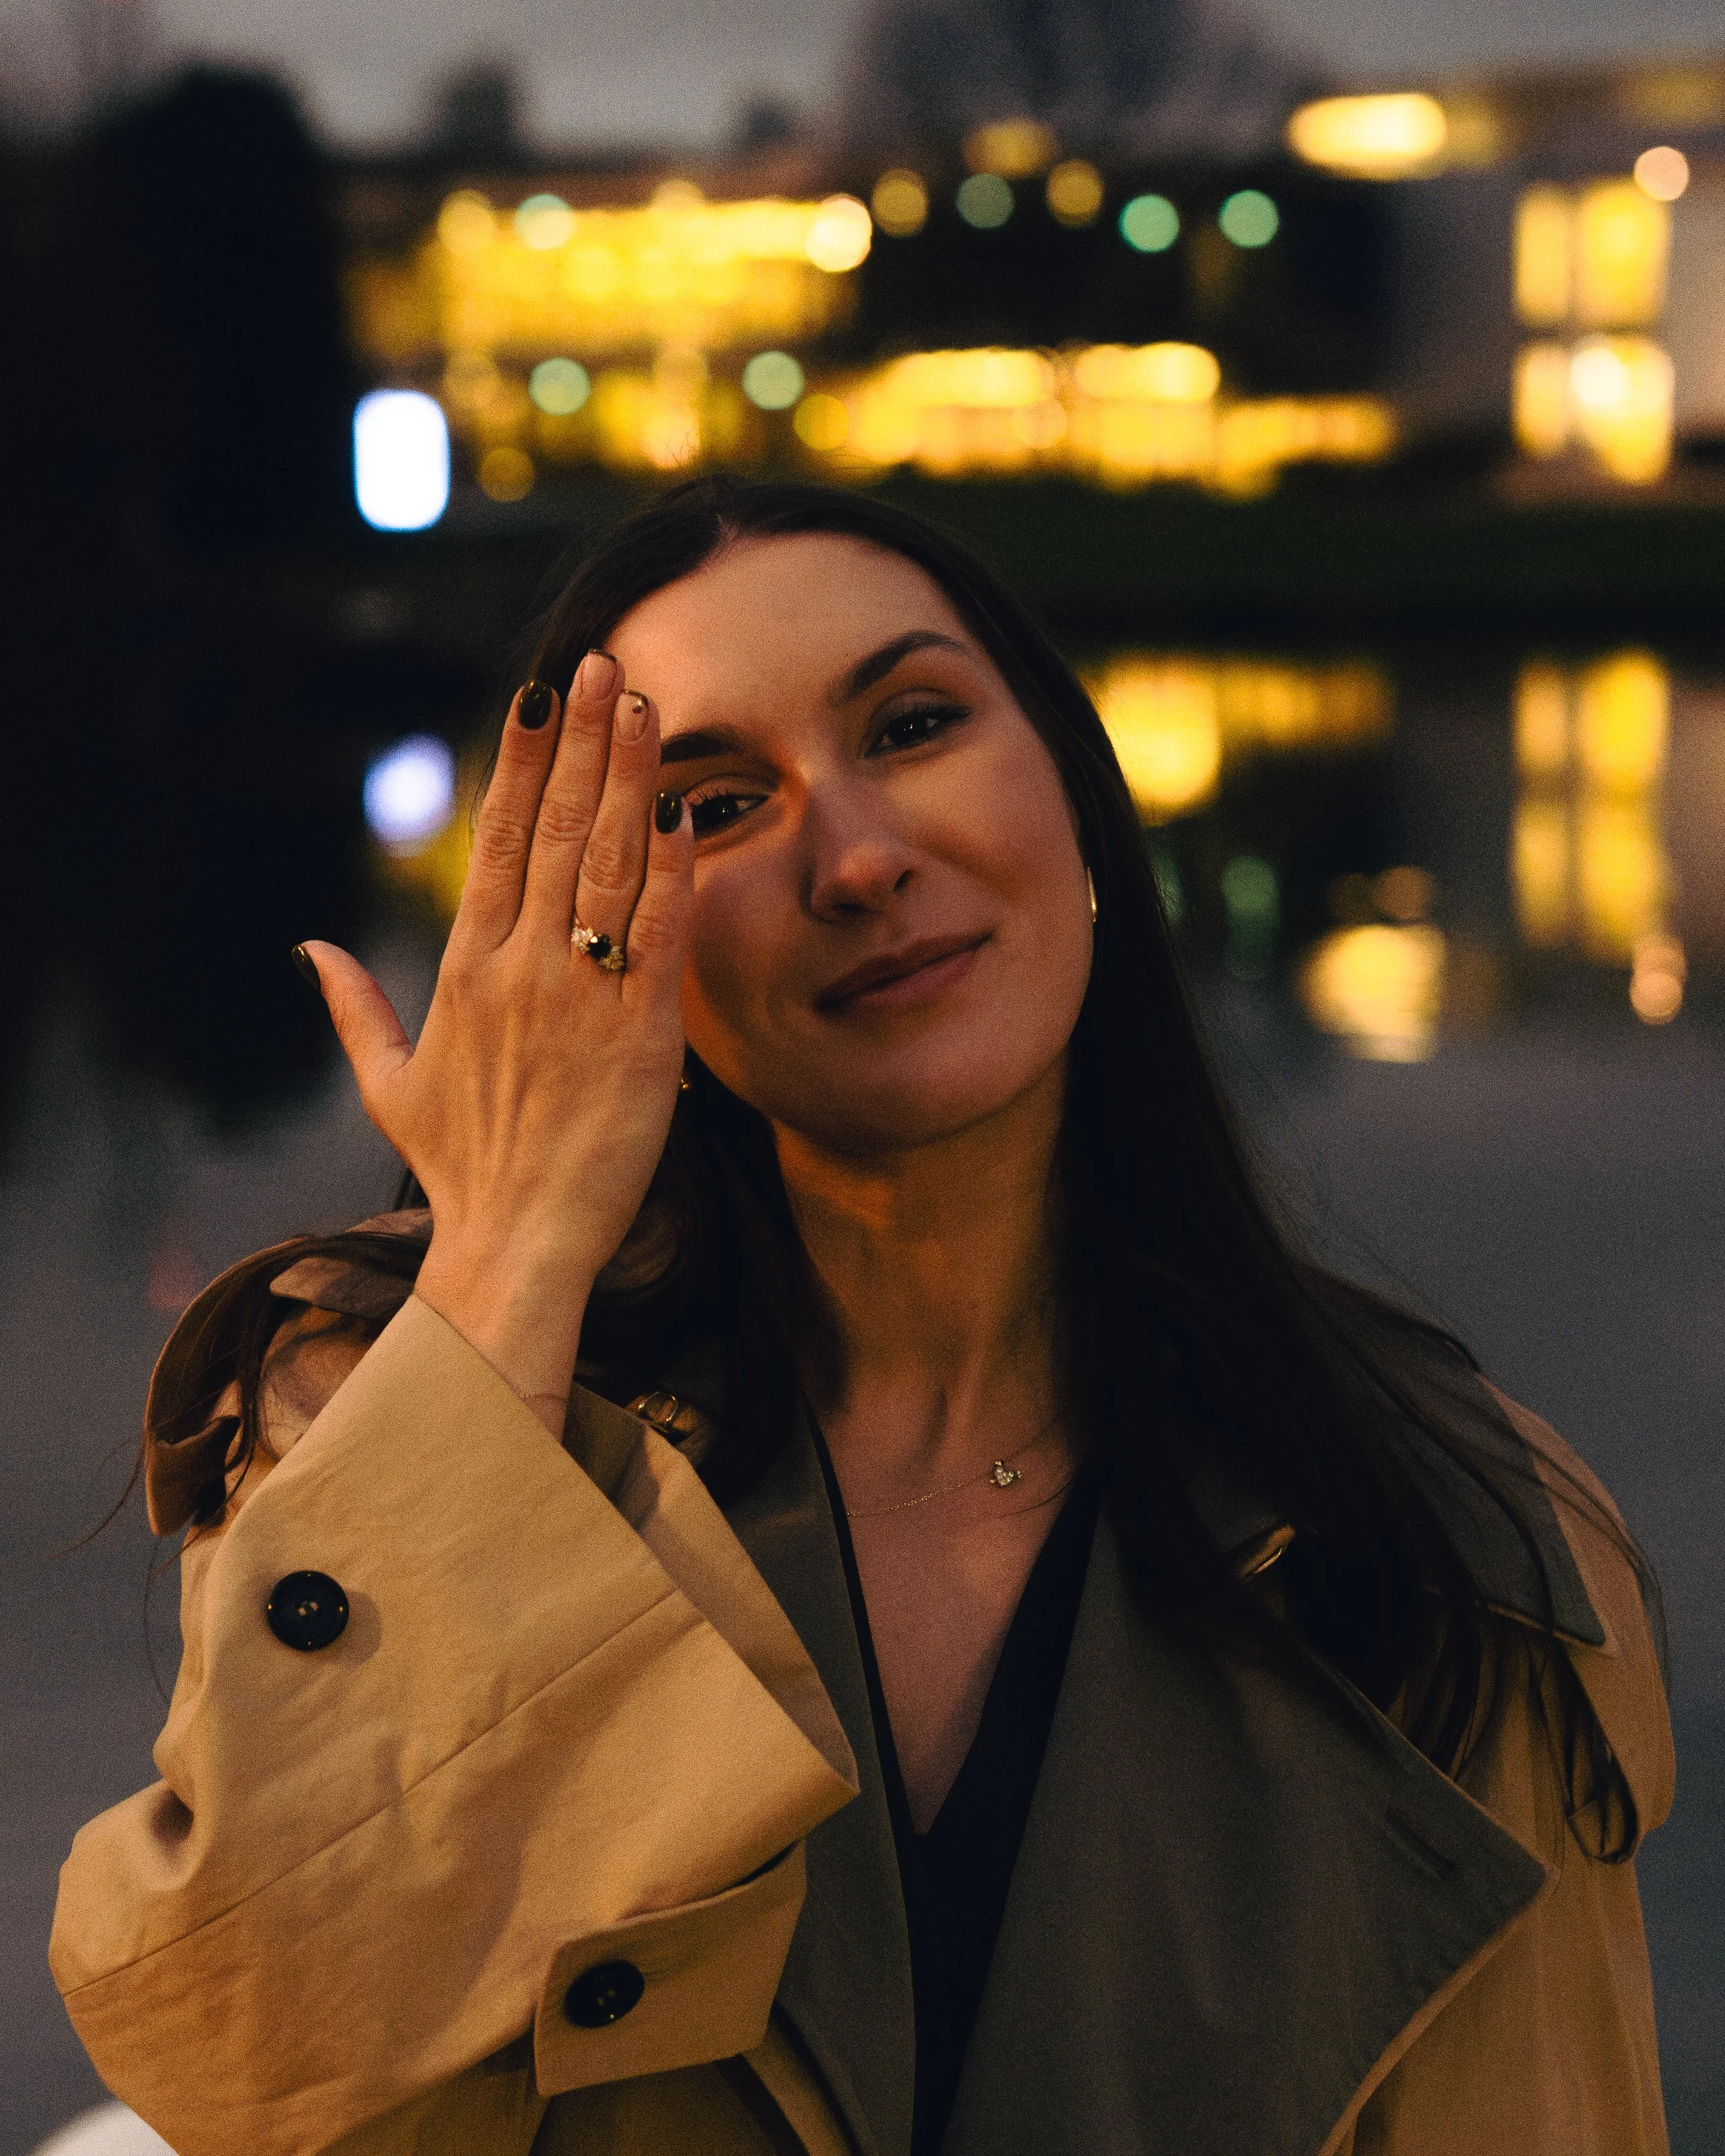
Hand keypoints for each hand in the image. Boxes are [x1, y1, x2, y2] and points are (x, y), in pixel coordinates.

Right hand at [297, 651, 691, 1422]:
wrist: (514, 1246)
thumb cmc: (461, 1169)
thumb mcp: (390, 1084)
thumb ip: (352, 1009)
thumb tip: (308, 946)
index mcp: (466, 969)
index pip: (496, 839)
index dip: (522, 761)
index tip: (540, 696)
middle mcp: (520, 968)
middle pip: (554, 831)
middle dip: (580, 741)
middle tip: (601, 663)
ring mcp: (580, 996)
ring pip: (606, 866)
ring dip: (627, 779)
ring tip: (643, 704)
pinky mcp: (639, 1036)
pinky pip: (658, 937)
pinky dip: (672, 874)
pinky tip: (685, 814)